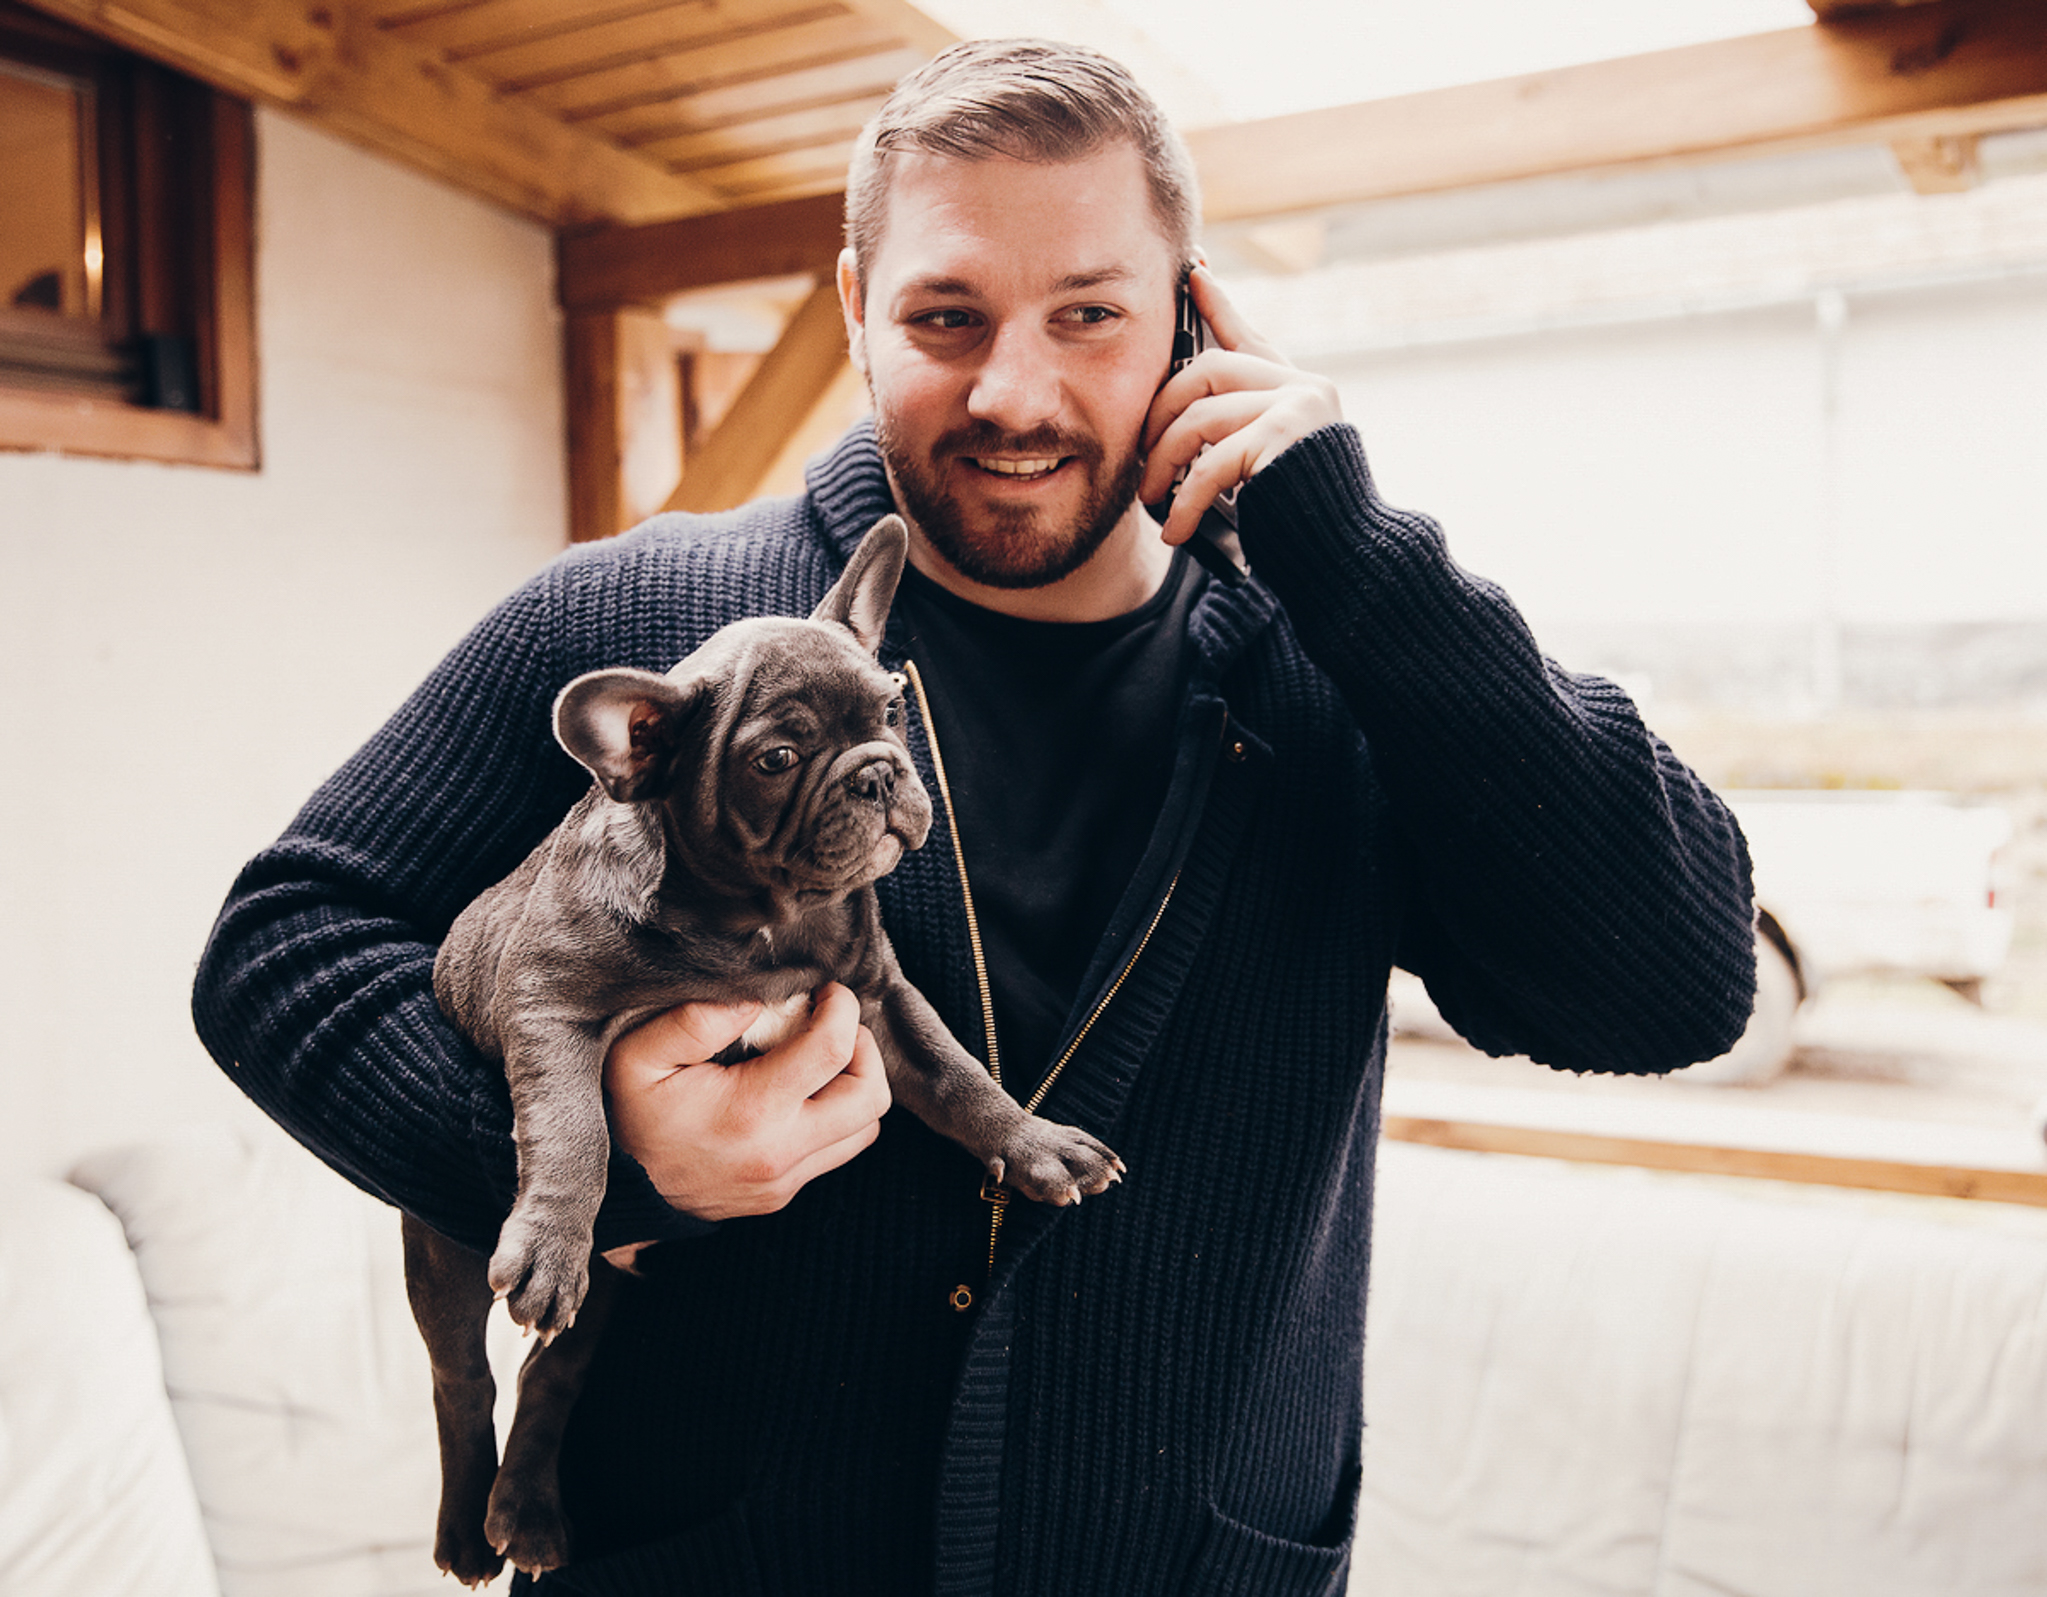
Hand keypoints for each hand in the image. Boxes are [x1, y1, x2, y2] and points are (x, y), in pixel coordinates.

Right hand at [603, 983, 890, 1221]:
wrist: (618, 1191)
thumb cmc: (630, 1115)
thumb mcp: (638, 1057)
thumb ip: (695, 1021)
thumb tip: (754, 1000)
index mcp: (752, 1112)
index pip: (834, 1050)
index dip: (842, 1008)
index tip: (826, 990)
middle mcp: (781, 1152)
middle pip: (871, 1097)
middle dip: (864, 1048)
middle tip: (832, 1023)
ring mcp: (787, 1179)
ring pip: (865, 1127)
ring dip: (856, 1083)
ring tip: (822, 1053)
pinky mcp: (784, 1192)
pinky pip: (839, 1149)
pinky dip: (837, 1113)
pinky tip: (803, 1089)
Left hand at [1139, 264, 1342, 547]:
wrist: (1348, 556)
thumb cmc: (1301, 519)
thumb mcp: (1264, 466)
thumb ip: (1237, 432)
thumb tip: (1180, 417)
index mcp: (1297, 389)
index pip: (1248, 335)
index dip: (1217, 302)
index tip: (1193, 271)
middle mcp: (1302, 388)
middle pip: (1204, 370)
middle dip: (1160, 414)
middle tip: (1140, 455)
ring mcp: (1297, 407)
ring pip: (1199, 416)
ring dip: (1164, 462)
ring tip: (1151, 498)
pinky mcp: (1284, 438)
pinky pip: (1212, 463)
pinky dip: (1185, 501)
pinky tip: (1175, 530)